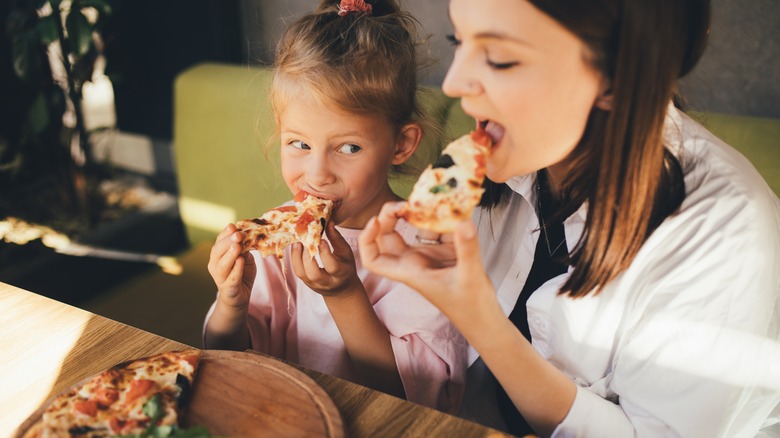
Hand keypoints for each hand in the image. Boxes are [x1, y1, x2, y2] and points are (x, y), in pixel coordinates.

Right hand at [207, 224, 256, 309]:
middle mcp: (215, 264)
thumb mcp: (245, 258)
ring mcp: (220, 276)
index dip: (225, 233)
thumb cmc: (241, 274)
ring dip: (230, 254)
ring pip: (223, 264)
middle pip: (218, 250)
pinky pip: (232, 277)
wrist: (239, 296)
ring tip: (238, 246)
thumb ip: (245, 249)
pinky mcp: (228, 287)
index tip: (233, 226)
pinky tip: (241, 261)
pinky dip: (236, 269)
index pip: (219, 241)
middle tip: (238, 234)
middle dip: (228, 241)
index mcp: (217, 255)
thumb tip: (249, 237)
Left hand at [290, 221, 361, 296]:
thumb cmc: (345, 265)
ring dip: (296, 256)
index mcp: (342, 274)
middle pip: (314, 274)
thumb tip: (328, 223)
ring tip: (297, 242)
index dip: (325, 253)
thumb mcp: (346, 253)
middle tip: (304, 240)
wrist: (341, 288)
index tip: (320, 239)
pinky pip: (297, 272)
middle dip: (307, 256)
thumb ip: (337, 239)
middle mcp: (327, 282)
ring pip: (302, 274)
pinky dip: (294, 258)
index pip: (333, 266)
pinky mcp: (306, 283)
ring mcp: (315, 284)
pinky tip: (295, 247)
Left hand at [358, 202, 497, 324]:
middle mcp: (414, 262)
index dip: (368, 239)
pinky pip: (437, 230)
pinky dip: (442, 218)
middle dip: (390, 216)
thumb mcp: (470, 276)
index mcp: (409, 271)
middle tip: (407, 203)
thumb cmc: (471, 307)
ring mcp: (429, 256)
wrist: (484, 319)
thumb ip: (467, 249)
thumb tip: (463, 222)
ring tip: (429, 199)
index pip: (373, 259)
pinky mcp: (444, 252)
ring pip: (413, 230)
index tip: (376, 220)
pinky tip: (452, 208)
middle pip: (388, 236)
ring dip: (418, 214)